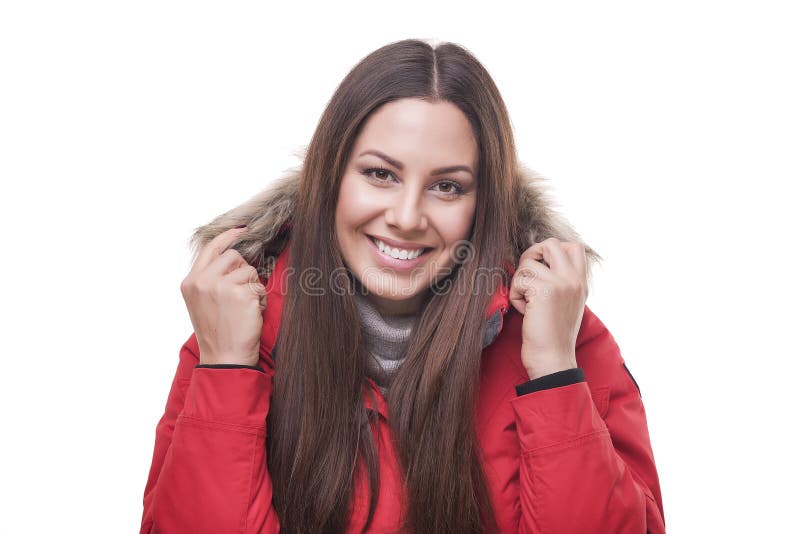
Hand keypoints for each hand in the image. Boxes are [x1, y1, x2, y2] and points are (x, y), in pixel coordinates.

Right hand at [180, 226, 266, 365]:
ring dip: (253, 286)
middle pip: (233, 256)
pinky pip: (259, 286)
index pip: (210, 248)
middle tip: (242, 293)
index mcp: (190, 282)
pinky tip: (251, 314)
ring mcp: (220, 286)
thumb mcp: (202, 302)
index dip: (227, 237)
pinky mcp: (240, 294)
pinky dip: (260, 299)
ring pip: (249, 270)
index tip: (241, 230)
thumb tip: (233, 257)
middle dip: (243, 270)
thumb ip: (211, 279)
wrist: (225, 358)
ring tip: (244, 307)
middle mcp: (202, 281)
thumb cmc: (218, 332)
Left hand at [508, 238, 587, 379]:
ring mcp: (561, 283)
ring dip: (519, 282)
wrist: (553, 360)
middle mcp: (574, 279)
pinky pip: (518, 280)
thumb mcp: (566, 303)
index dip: (550, 251)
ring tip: (527, 303)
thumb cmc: (553, 336)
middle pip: (550, 243)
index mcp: (581, 282)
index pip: (573, 246)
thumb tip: (536, 260)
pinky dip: (515, 296)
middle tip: (528, 278)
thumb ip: (560, 281)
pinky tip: (525, 312)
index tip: (540, 270)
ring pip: (528, 263)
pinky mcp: (544, 291)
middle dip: (531, 256)